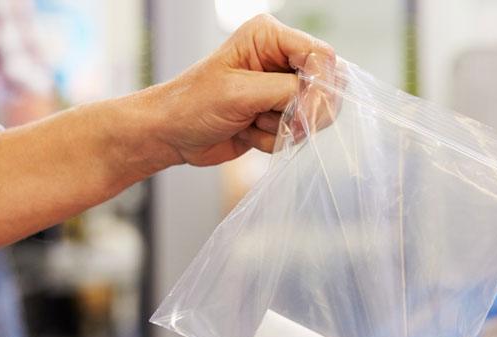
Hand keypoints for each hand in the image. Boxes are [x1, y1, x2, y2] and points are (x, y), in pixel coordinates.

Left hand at [146, 14, 333, 166]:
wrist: (170, 134)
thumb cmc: (192, 104)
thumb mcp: (239, 93)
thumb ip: (285, 91)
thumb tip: (321, 99)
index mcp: (269, 36)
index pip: (320, 55)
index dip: (320, 86)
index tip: (305, 113)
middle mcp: (279, 58)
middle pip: (325, 85)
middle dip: (302, 111)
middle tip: (270, 120)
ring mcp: (280, 88)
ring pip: (314, 114)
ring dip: (283, 127)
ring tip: (250, 122)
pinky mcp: (277, 114)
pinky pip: (297, 133)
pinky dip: (274, 140)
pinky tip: (247, 132)